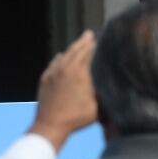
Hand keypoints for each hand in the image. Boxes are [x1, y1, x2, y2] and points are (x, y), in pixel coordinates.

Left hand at [28, 31, 98, 149]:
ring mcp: (54, 72)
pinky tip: (60, 56)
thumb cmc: (76, 117)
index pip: (88, 52)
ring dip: (72, 48)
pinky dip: (59, 58)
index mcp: (80, 72)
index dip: (95, 45)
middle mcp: (66, 68)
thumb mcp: (97, 107)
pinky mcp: (45, 79)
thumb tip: (112, 82)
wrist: (50, 125)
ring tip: (79, 43)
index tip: (100, 39)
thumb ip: (104, 92)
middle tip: (89, 34)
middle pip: (76, 50)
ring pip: (64, 55)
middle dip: (84, 41)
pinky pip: (53, 63)